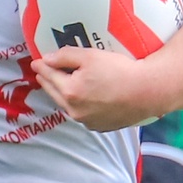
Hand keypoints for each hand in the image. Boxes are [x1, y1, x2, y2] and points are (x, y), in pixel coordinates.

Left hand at [27, 46, 163, 132]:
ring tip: (60, 85)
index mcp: (69, 92)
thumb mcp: (90, 56)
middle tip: (42, 73)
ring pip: (68, 106)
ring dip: (62, 95)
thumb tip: (47, 59)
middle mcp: (75, 110)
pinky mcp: (100, 126)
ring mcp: (87, 121)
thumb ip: (65, 56)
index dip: (42, 67)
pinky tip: (83, 98)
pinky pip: (83, 114)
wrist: (146, 92)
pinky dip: (79, 105)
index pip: (50, 76)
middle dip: (47, 82)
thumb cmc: (120, 71)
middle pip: (55, 93)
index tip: (36, 62)